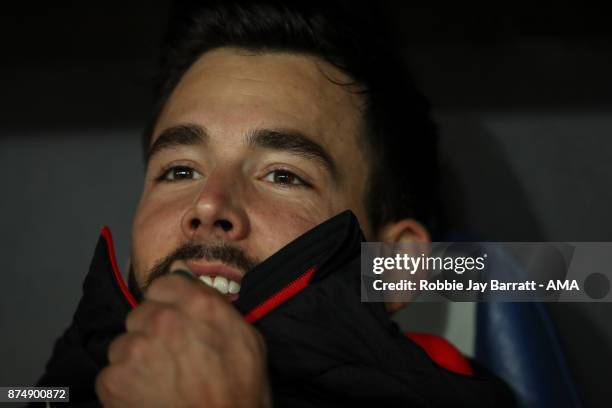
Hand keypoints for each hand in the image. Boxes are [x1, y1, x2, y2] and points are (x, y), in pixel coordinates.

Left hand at [95, 274, 270, 407]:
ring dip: (138, 358)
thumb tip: (183, 275)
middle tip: (173, 356)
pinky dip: (125, 386)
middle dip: (153, 331)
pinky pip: (112, 374)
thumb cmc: (240, 389)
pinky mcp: (114, 381)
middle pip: (141, 313)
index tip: (176, 321)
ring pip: (124, 344)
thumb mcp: (246, 336)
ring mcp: (134, 350)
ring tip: (161, 380)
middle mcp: (162, 319)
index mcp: (197, 304)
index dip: (169, 304)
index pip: (163, 285)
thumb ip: (213, 302)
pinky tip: (148, 396)